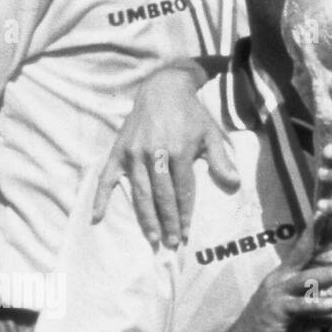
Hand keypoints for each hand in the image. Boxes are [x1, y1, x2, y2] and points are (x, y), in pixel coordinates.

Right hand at [92, 67, 239, 248]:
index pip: (182, 191)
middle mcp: (154, 154)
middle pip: (161, 196)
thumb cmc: (191, 115)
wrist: (163, 89)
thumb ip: (221, 160)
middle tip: (171, 242)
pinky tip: (96, 217)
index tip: (187, 233)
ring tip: (153, 237)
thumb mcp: (210, 134)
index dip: (185, 213)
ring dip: (145, 217)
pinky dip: (100, 198)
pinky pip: (107, 177)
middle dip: (167, 221)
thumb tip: (235, 183)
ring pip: (140, 192)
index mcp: (178, 151)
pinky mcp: (119, 151)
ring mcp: (133, 153)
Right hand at [217, 227, 331, 331]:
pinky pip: (302, 307)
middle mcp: (280, 281)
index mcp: (283, 275)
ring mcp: (278, 295)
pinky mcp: (278, 312)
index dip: (312, 231)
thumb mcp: (296, 313)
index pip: (300, 249)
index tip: (324, 213)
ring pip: (305, 281)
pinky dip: (318, 306)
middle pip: (304, 260)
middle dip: (326, 251)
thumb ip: (317, 307)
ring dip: (327, 276)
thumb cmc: (271, 325)